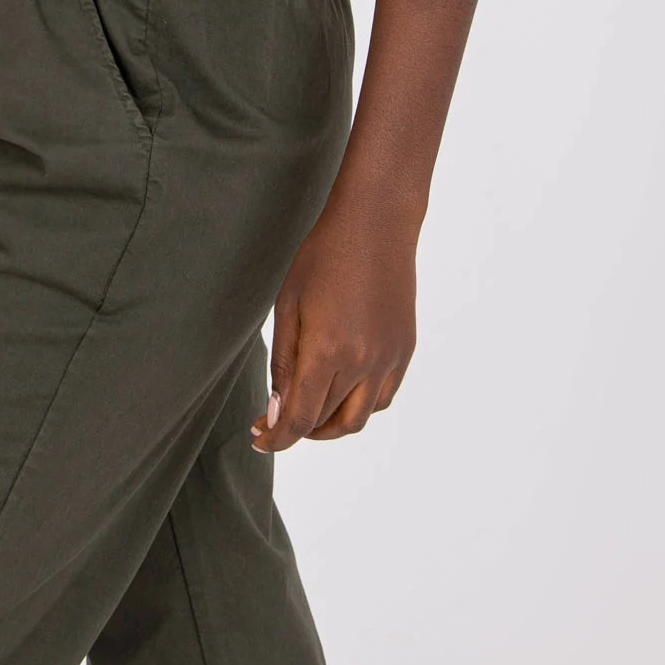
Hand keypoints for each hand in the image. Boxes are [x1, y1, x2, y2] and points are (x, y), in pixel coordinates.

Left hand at [251, 191, 416, 450]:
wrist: (375, 224)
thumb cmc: (322, 256)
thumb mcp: (288, 304)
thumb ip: (282, 362)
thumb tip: (275, 412)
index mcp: (327, 351)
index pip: (299, 418)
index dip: (277, 438)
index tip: (259, 441)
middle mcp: (363, 363)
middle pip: (327, 422)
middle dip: (297, 430)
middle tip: (273, 422)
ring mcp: (389, 359)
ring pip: (359, 418)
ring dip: (330, 426)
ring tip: (306, 412)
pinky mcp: (405, 351)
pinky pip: (382, 398)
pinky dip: (359, 406)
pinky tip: (340, 391)